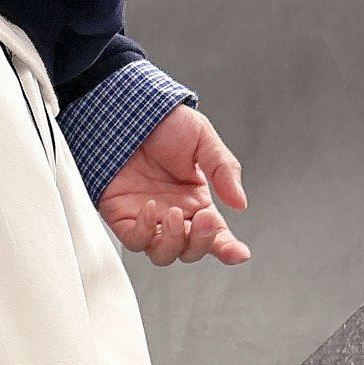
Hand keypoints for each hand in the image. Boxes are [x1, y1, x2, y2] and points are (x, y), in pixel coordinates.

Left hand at [98, 105, 249, 266]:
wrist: (128, 110)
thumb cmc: (164, 122)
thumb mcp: (203, 139)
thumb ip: (223, 170)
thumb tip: (240, 202)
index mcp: (197, 201)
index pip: (216, 234)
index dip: (228, 248)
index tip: (239, 254)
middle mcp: (175, 214)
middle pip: (190, 251)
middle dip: (200, 242)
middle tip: (204, 219)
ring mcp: (149, 219)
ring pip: (163, 254)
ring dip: (173, 241)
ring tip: (175, 214)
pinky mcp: (124, 217)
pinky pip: (135, 240)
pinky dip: (145, 231)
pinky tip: (150, 208)